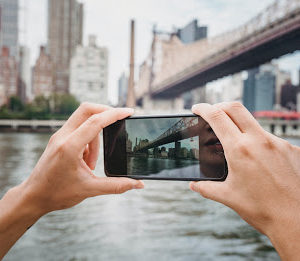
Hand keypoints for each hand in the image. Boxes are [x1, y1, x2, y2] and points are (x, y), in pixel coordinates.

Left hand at [24, 103, 143, 213]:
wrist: (32, 197)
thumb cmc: (57, 194)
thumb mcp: (89, 189)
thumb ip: (117, 186)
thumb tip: (138, 184)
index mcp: (70, 146)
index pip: (96, 121)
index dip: (115, 114)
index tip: (129, 112)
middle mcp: (62, 136)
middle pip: (86, 109)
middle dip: (106, 112)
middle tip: (119, 122)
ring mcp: (59, 136)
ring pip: (83, 120)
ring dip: (96, 136)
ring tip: (93, 163)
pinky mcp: (58, 140)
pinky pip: (78, 130)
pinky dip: (88, 140)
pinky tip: (86, 161)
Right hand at [190, 102, 299, 259]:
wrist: (296, 221)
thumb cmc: (262, 210)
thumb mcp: (228, 197)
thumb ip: (206, 188)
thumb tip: (193, 184)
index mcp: (240, 150)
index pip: (217, 117)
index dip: (203, 108)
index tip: (197, 108)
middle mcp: (259, 141)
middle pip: (235, 107)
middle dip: (219, 105)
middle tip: (212, 113)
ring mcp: (277, 143)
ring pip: (253, 122)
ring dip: (239, 125)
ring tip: (234, 141)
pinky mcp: (291, 149)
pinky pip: (269, 137)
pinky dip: (257, 141)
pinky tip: (257, 157)